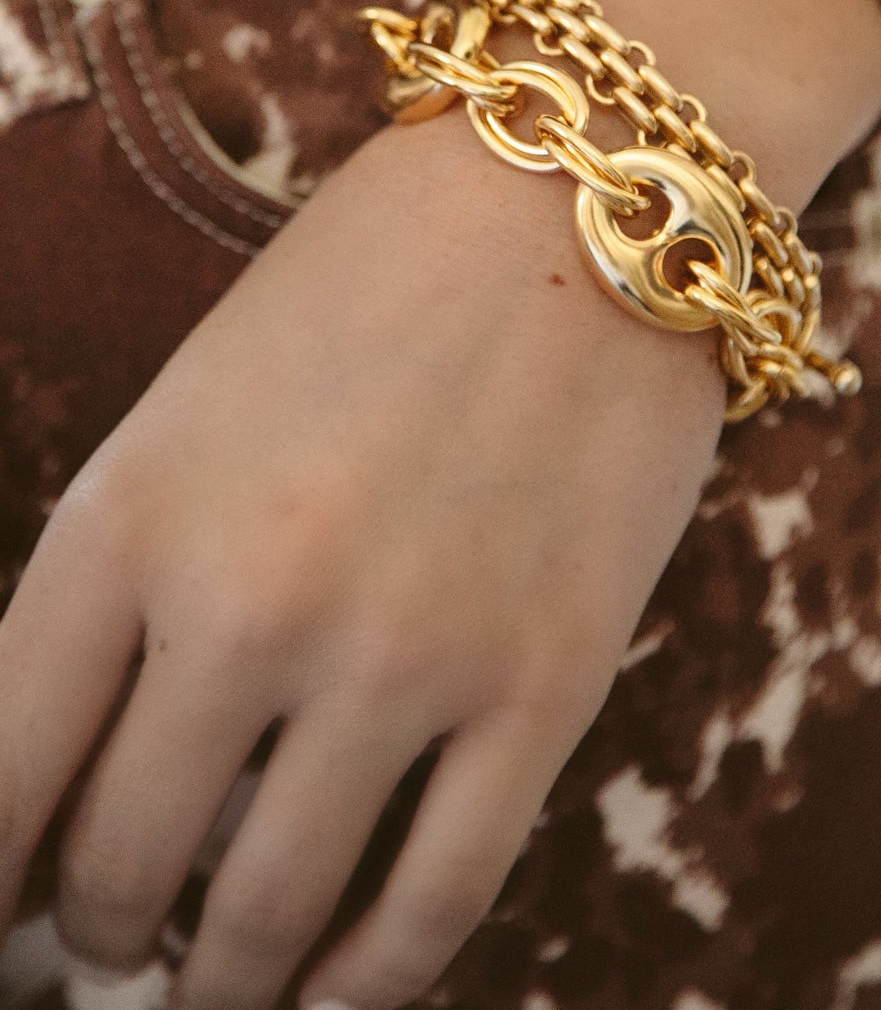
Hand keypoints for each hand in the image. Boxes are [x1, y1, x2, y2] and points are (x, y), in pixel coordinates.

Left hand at [0, 106, 728, 1009]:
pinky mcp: (544, 685)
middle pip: (120, 868)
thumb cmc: (373, 282)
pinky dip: (368, 980)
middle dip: (97, 932)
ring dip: (219, 977)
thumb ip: (130, 577)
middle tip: (111, 940)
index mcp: (132, 511)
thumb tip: (87, 766)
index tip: (2, 922)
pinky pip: (433, 907)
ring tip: (211, 977)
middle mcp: (248, 603)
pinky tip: (337, 985)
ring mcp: (404, 656)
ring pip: (262, 919)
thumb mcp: (197, 404)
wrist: (581, 192)